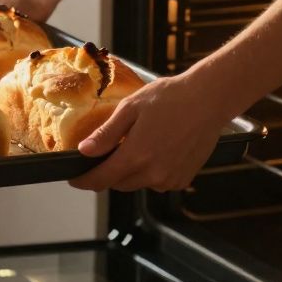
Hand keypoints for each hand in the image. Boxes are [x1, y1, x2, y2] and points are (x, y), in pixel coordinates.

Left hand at [69, 73, 228, 191]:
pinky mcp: (183, 178)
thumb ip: (106, 134)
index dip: (84, 180)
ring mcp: (170, 179)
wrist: (208, 100)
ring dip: (129, 172)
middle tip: (105, 153)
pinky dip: (150, 172)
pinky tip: (155, 150)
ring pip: (137, 183)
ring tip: (135, 145)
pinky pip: (157, 182)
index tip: (74, 178)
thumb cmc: (169, 98)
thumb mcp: (130, 108)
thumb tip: (84, 151)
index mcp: (136, 156)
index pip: (101, 179)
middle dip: (106, 173)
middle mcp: (153, 174)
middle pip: (118, 183)